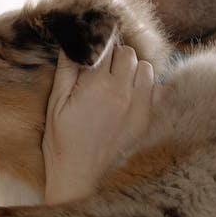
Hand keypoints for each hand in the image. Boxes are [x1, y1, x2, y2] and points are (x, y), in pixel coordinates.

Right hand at [42, 44, 153, 202]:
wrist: (78, 175)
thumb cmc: (61, 139)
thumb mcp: (56, 102)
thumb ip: (66, 69)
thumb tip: (71, 41)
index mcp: (97, 85)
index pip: (107, 46)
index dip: (98, 44)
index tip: (92, 48)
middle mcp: (122, 93)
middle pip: (129, 54)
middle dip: (115, 56)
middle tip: (102, 69)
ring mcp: (138, 107)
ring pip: (147, 69)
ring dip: (133, 70)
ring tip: (118, 81)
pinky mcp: (146, 120)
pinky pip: (159, 90)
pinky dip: (148, 87)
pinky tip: (132, 95)